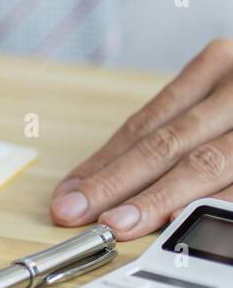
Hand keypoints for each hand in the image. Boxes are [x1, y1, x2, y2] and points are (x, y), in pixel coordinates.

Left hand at [51, 39, 232, 239]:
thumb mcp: (226, 89)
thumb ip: (181, 127)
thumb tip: (106, 177)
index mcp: (222, 63)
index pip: (150, 121)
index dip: (107, 161)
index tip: (70, 193)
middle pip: (173, 142)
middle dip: (122, 183)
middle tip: (83, 214)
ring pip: (214, 163)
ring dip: (166, 201)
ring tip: (124, 224)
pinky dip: (221, 206)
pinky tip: (191, 223)